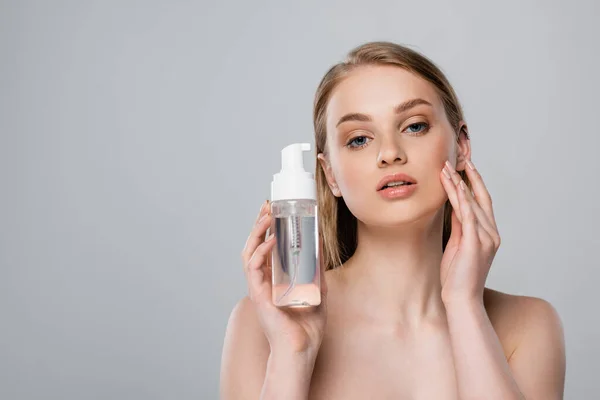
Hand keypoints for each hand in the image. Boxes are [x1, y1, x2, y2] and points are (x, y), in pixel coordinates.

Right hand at [241, 200, 327, 356]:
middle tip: (268, 205)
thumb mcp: (318, 292)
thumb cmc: (306, 328)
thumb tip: (322, 249)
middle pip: (255, 245)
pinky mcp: (258, 295)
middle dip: (260, 223)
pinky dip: (260, 251)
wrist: (300, 350)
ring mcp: (259, 287)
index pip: (266, 248)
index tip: (274, 210)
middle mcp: (263, 281)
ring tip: (267, 215)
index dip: (267, 228)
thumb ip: (318, 272)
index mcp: (274, 280)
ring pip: (250, 252)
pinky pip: (254, 268)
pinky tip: (269, 240)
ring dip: (257, 232)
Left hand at [439, 160, 500, 304]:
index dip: (473, 183)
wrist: (462, 299)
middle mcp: (491, 233)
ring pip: (472, 203)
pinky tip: (454, 185)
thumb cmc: (457, 276)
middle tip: (457, 159)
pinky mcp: (475, 242)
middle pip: (480, 197)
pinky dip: (461, 199)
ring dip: (458, 184)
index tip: (463, 167)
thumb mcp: (457, 246)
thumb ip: (459, 227)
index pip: (482, 202)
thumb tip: (453, 208)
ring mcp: (486, 238)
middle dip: (468, 177)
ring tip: (446, 168)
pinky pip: (468, 215)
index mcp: (489, 234)